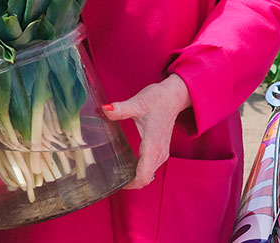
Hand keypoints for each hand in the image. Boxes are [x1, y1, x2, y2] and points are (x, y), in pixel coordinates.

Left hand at [101, 73, 191, 189]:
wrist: (174, 96)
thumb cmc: (159, 100)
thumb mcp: (138, 103)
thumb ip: (121, 109)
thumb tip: (105, 109)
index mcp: (153, 146)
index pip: (143, 176)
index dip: (130, 184)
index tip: (115, 183)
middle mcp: (159, 153)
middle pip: (145, 179)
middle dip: (129, 183)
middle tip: (110, 178)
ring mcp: (162, 153)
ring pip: (148, 174)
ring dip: (135, 177)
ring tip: (116, 172)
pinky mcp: (161, 150)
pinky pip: (151, 168)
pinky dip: (140, 170)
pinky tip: (128, 164)